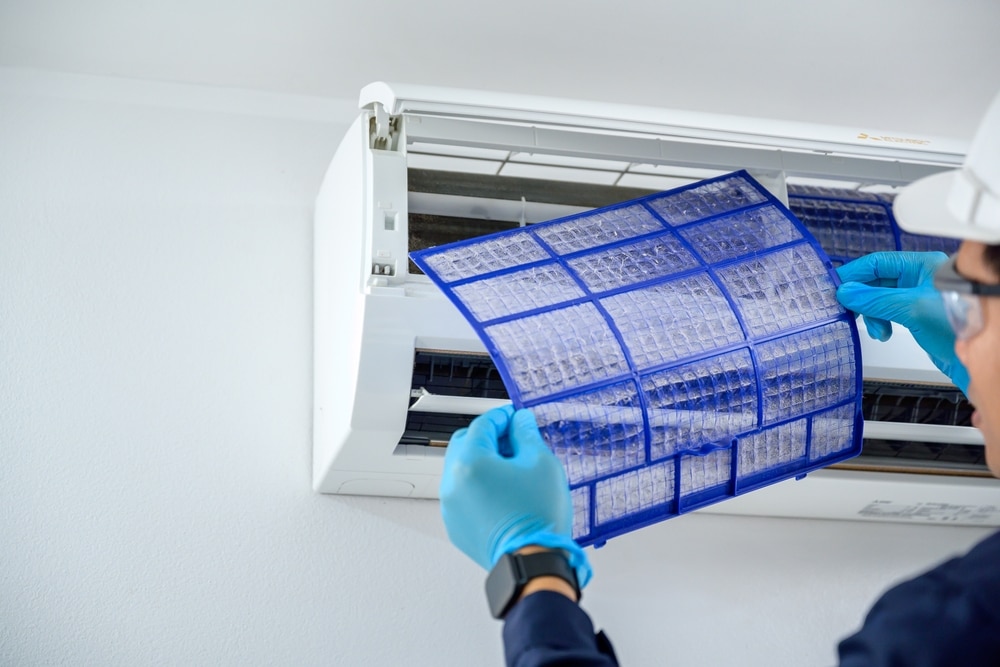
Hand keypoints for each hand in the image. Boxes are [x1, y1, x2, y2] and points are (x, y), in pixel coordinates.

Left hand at [440, 405, 591, 587]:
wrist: (533, 562)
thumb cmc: (537, 517)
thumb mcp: (541, 463)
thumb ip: (527, 434)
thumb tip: (520, 422)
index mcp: (470, 462)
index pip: (483, 425)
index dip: (502, 417)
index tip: (515, 416)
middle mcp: (453, 483)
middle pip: (465, 444)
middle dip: (488, 437)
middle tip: (513, 439)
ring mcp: (451, 506)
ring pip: (462, 470)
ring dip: (482, 462)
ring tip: (511, 469)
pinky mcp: (456, 525)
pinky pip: (463, 495)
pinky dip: (478, 486)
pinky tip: (503, 491)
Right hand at [836, 251, 968, 392]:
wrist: (977, 358)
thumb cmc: (956, 326)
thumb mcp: (911, 308)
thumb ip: (875, 299)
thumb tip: (846, 292)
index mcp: (922, 266)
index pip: (878, 262)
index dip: (855, 274)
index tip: (835, 286)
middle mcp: (920, 278)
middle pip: (878, 282)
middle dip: (864, 299)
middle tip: (849, 311)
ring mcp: (918, 297)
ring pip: (881, 300)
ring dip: (873, 315)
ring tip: (877, 330)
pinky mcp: (917, 315)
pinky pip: (889, 313)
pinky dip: (882, 322)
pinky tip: (884, 332)